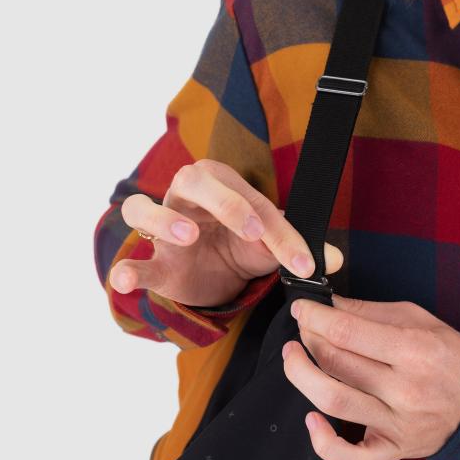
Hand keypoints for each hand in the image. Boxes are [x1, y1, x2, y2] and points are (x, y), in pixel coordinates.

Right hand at [109, 158, 343, 306]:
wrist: (214, 274)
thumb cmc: (240, 245)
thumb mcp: (271, 246)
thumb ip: (297, 248)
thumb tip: (334, 260)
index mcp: (222, 184)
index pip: (253, 201)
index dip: (281, 232)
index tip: (302, 262)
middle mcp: (186, 198)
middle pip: (192, 180)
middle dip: (224, 202)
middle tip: (252, 231)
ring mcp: (163, 230)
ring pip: (144, 209)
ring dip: (165, 219)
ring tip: (188, 236)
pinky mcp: (155, 262)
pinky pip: (132, 261)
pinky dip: (126, 269)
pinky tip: (125, 279)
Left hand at [282, 294, 459, 459]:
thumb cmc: (445, 352)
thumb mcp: (415, 317)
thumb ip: (367, 311)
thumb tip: (326, 304)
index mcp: (414, 350)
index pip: (347, 332)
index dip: (314, 317)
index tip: (302, 309)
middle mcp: (406, 389)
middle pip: (336, 363)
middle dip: (308, 339)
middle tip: (302, 328)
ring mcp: (399, 424)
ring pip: (335, 403)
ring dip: (302, 377)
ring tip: (293, 358)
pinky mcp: (394, 450)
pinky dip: (324, 444)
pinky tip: (311, 419)